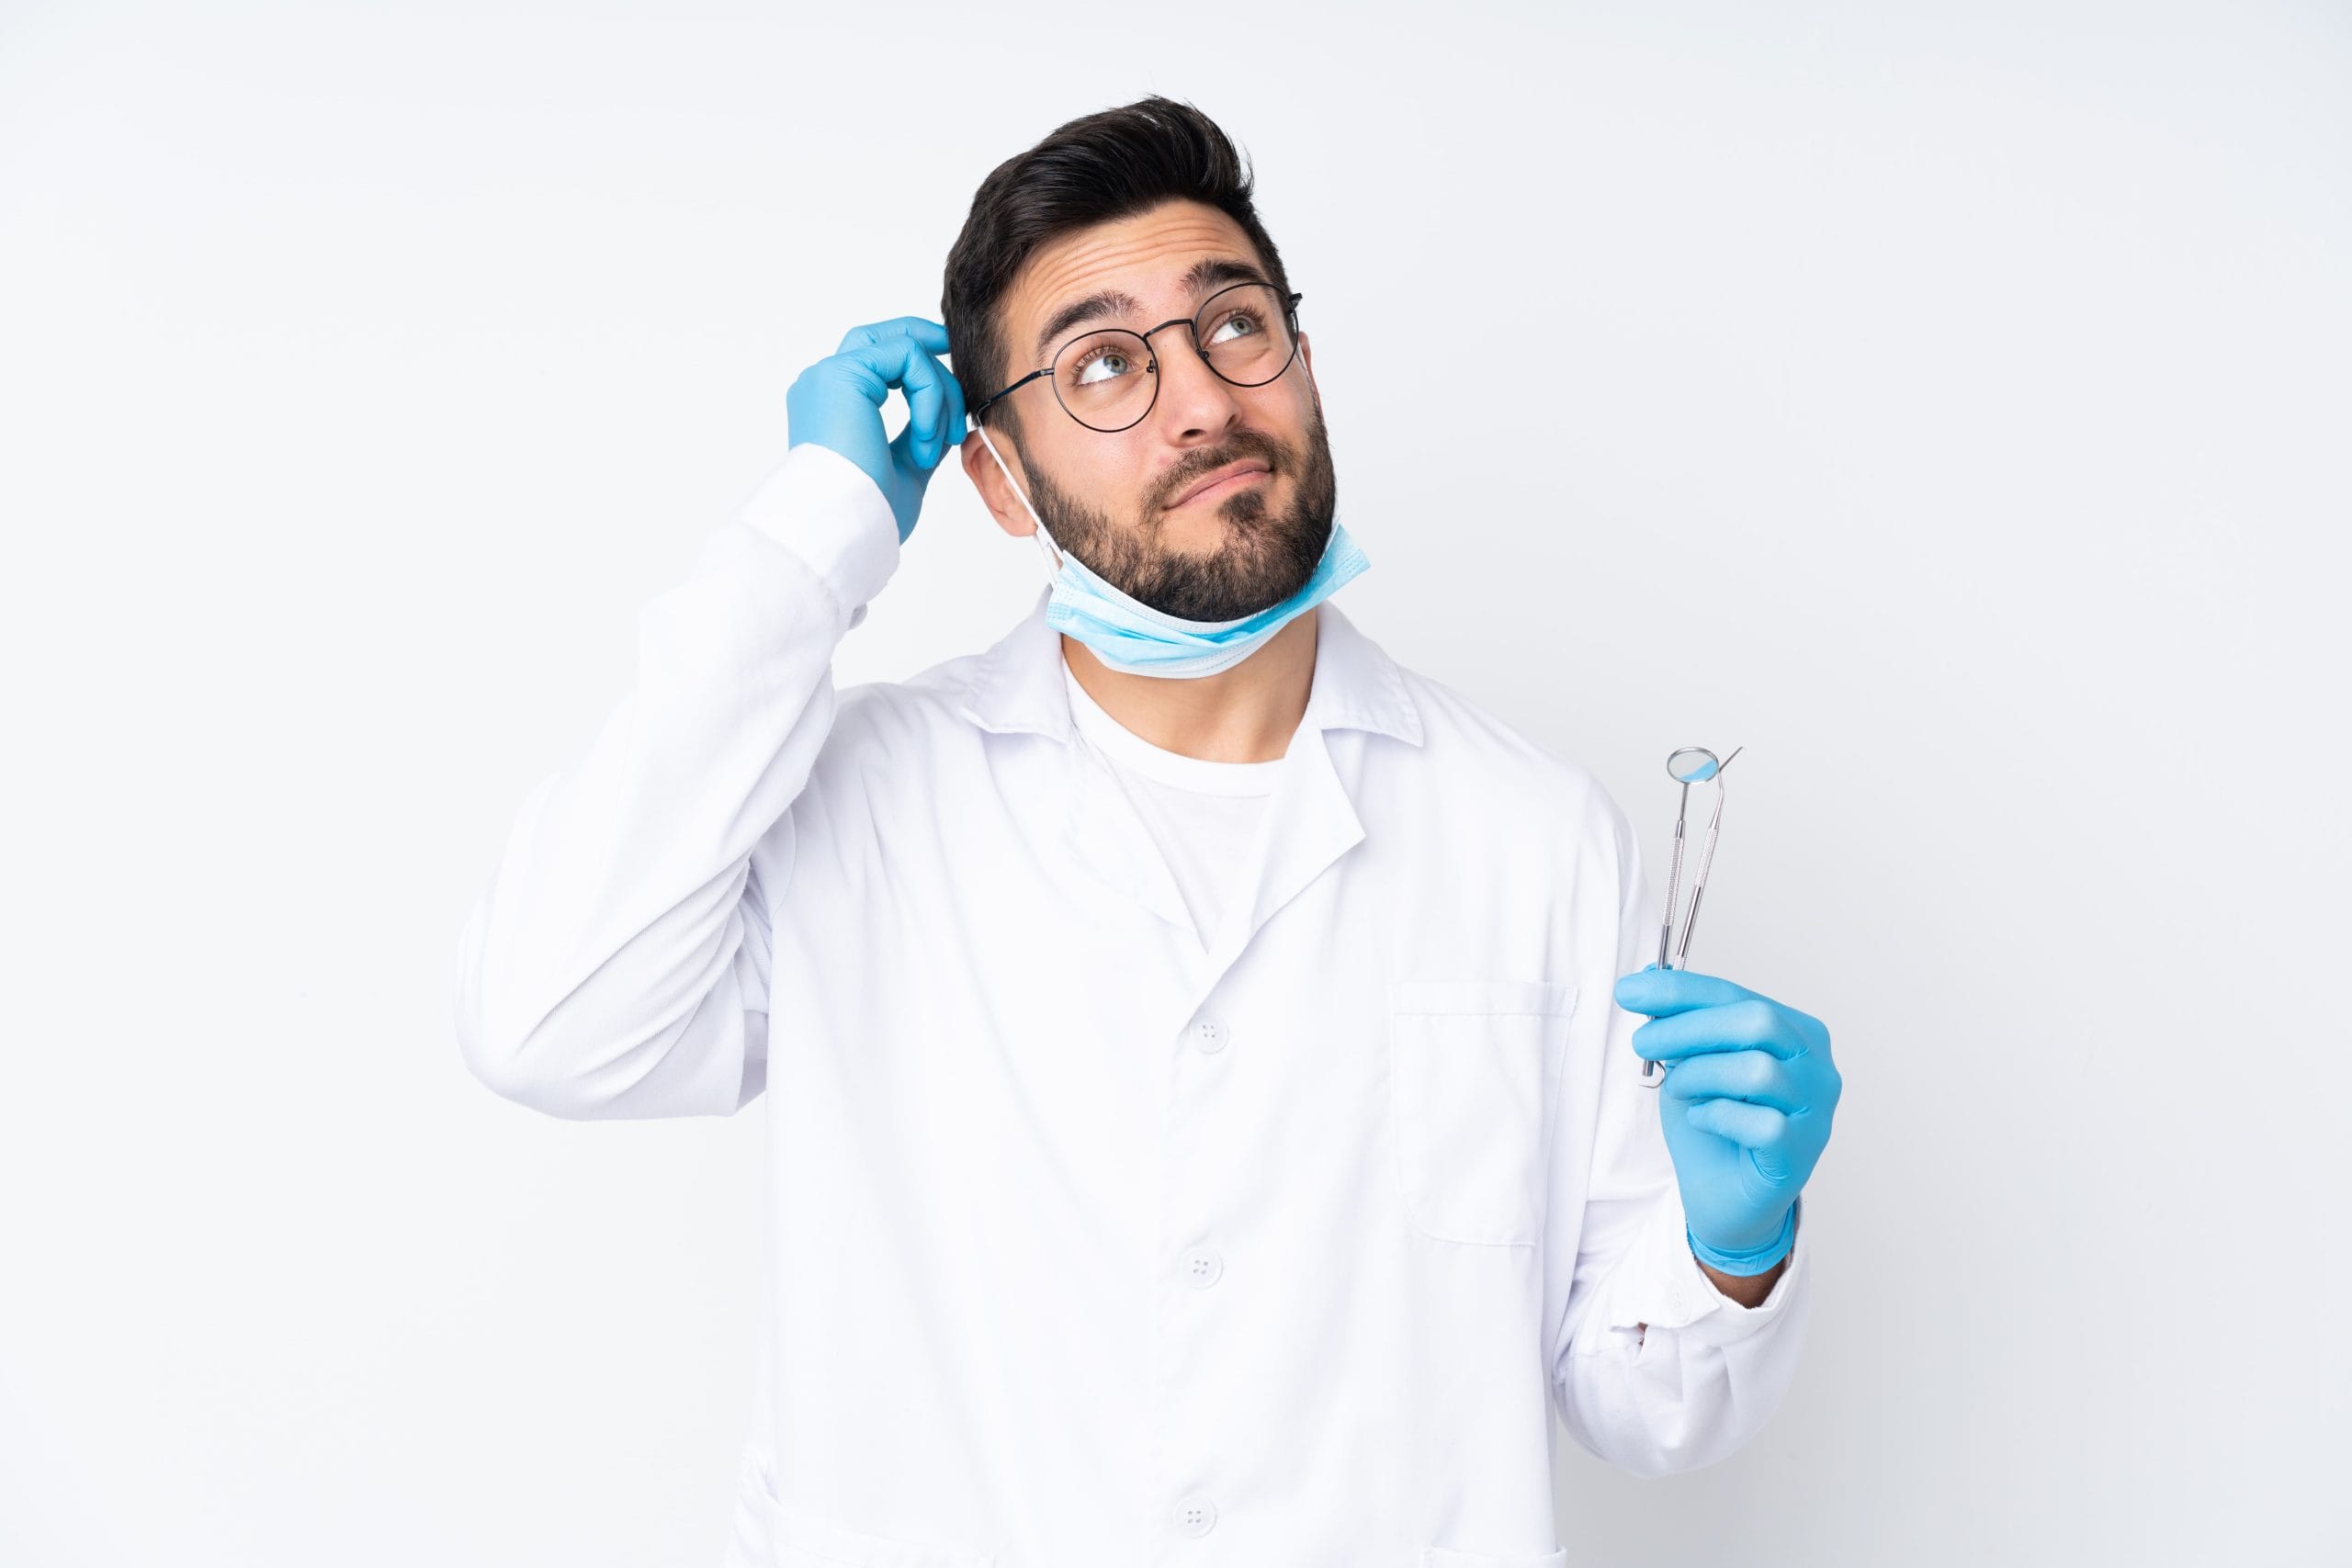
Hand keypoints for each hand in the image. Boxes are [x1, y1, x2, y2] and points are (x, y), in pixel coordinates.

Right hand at [786, 316, 965, 543]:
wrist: (842, 530)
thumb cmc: (866, 514)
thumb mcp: (905, 469)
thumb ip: (920, 438)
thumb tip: (946, 422)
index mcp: (832, 406)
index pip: (877, 363)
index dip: (919, 364)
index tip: (954, 394)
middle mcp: (825, 384)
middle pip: (882, 338)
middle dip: (927, 342)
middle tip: (958, 369)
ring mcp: (830, 375)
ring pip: (904, 348)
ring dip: (939, 393)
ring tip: (939, 442)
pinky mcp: (843, 373)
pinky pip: (908, 358)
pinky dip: (930, 395)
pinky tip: (925, 436)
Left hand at [1612, 966, 1841, 1272]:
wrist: (1724, 1199)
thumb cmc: (1713, 1125)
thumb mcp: (1688, 1065)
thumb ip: (1678, 1024)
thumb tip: (1644, 979)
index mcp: (1795, 1033)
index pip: (1736, 995)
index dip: (1680, 991)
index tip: (1629, 992)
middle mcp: (1816, 1066)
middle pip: (1757, 1022)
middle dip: (1687, 1027)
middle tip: (1642, 1043)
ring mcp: (1816, 1110)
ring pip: (1758, 1070)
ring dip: (1700, 1075)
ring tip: (1678, 1089)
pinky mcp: (1801, 1151)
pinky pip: (1761, 1123)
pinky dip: (1717, 1116)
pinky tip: (1701, 1119)